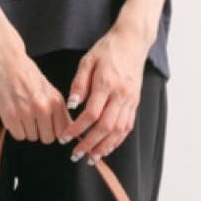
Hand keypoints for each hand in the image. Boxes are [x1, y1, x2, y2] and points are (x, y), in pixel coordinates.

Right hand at [0, 33, 72, 143]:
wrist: (6, 60)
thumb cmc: (26, 73)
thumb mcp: (49, 89)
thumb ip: (58, 110)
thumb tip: (67, 130)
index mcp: (55, 100)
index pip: (63, 131)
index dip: (56, 132)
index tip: (51, 129)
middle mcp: (43, 107)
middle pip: (47, 138)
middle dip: (40, 132)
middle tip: (34, 119)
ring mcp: (26, 112)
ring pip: (32, 137)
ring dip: (27, 130)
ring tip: (22, 113)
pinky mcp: (10, 116)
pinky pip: (18, 136)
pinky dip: (16, 129)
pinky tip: (15, 115)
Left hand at [62, 22, 152, 163]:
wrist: (132, 41)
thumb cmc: (107, 49)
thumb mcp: (87, 61)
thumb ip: (79, 84)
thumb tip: (72, 106)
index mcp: (106, 83)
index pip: (91, 114)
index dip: (77, 129)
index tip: (65, 138)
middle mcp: (120, 94)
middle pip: (105, 127)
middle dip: (90, 144)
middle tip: (76, 155)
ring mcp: (130, 100)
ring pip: (118, 131)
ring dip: (104, 147)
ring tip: (92, 158)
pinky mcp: (135, 103)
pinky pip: (127, 127)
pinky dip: (117, 141)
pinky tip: (107, 148)